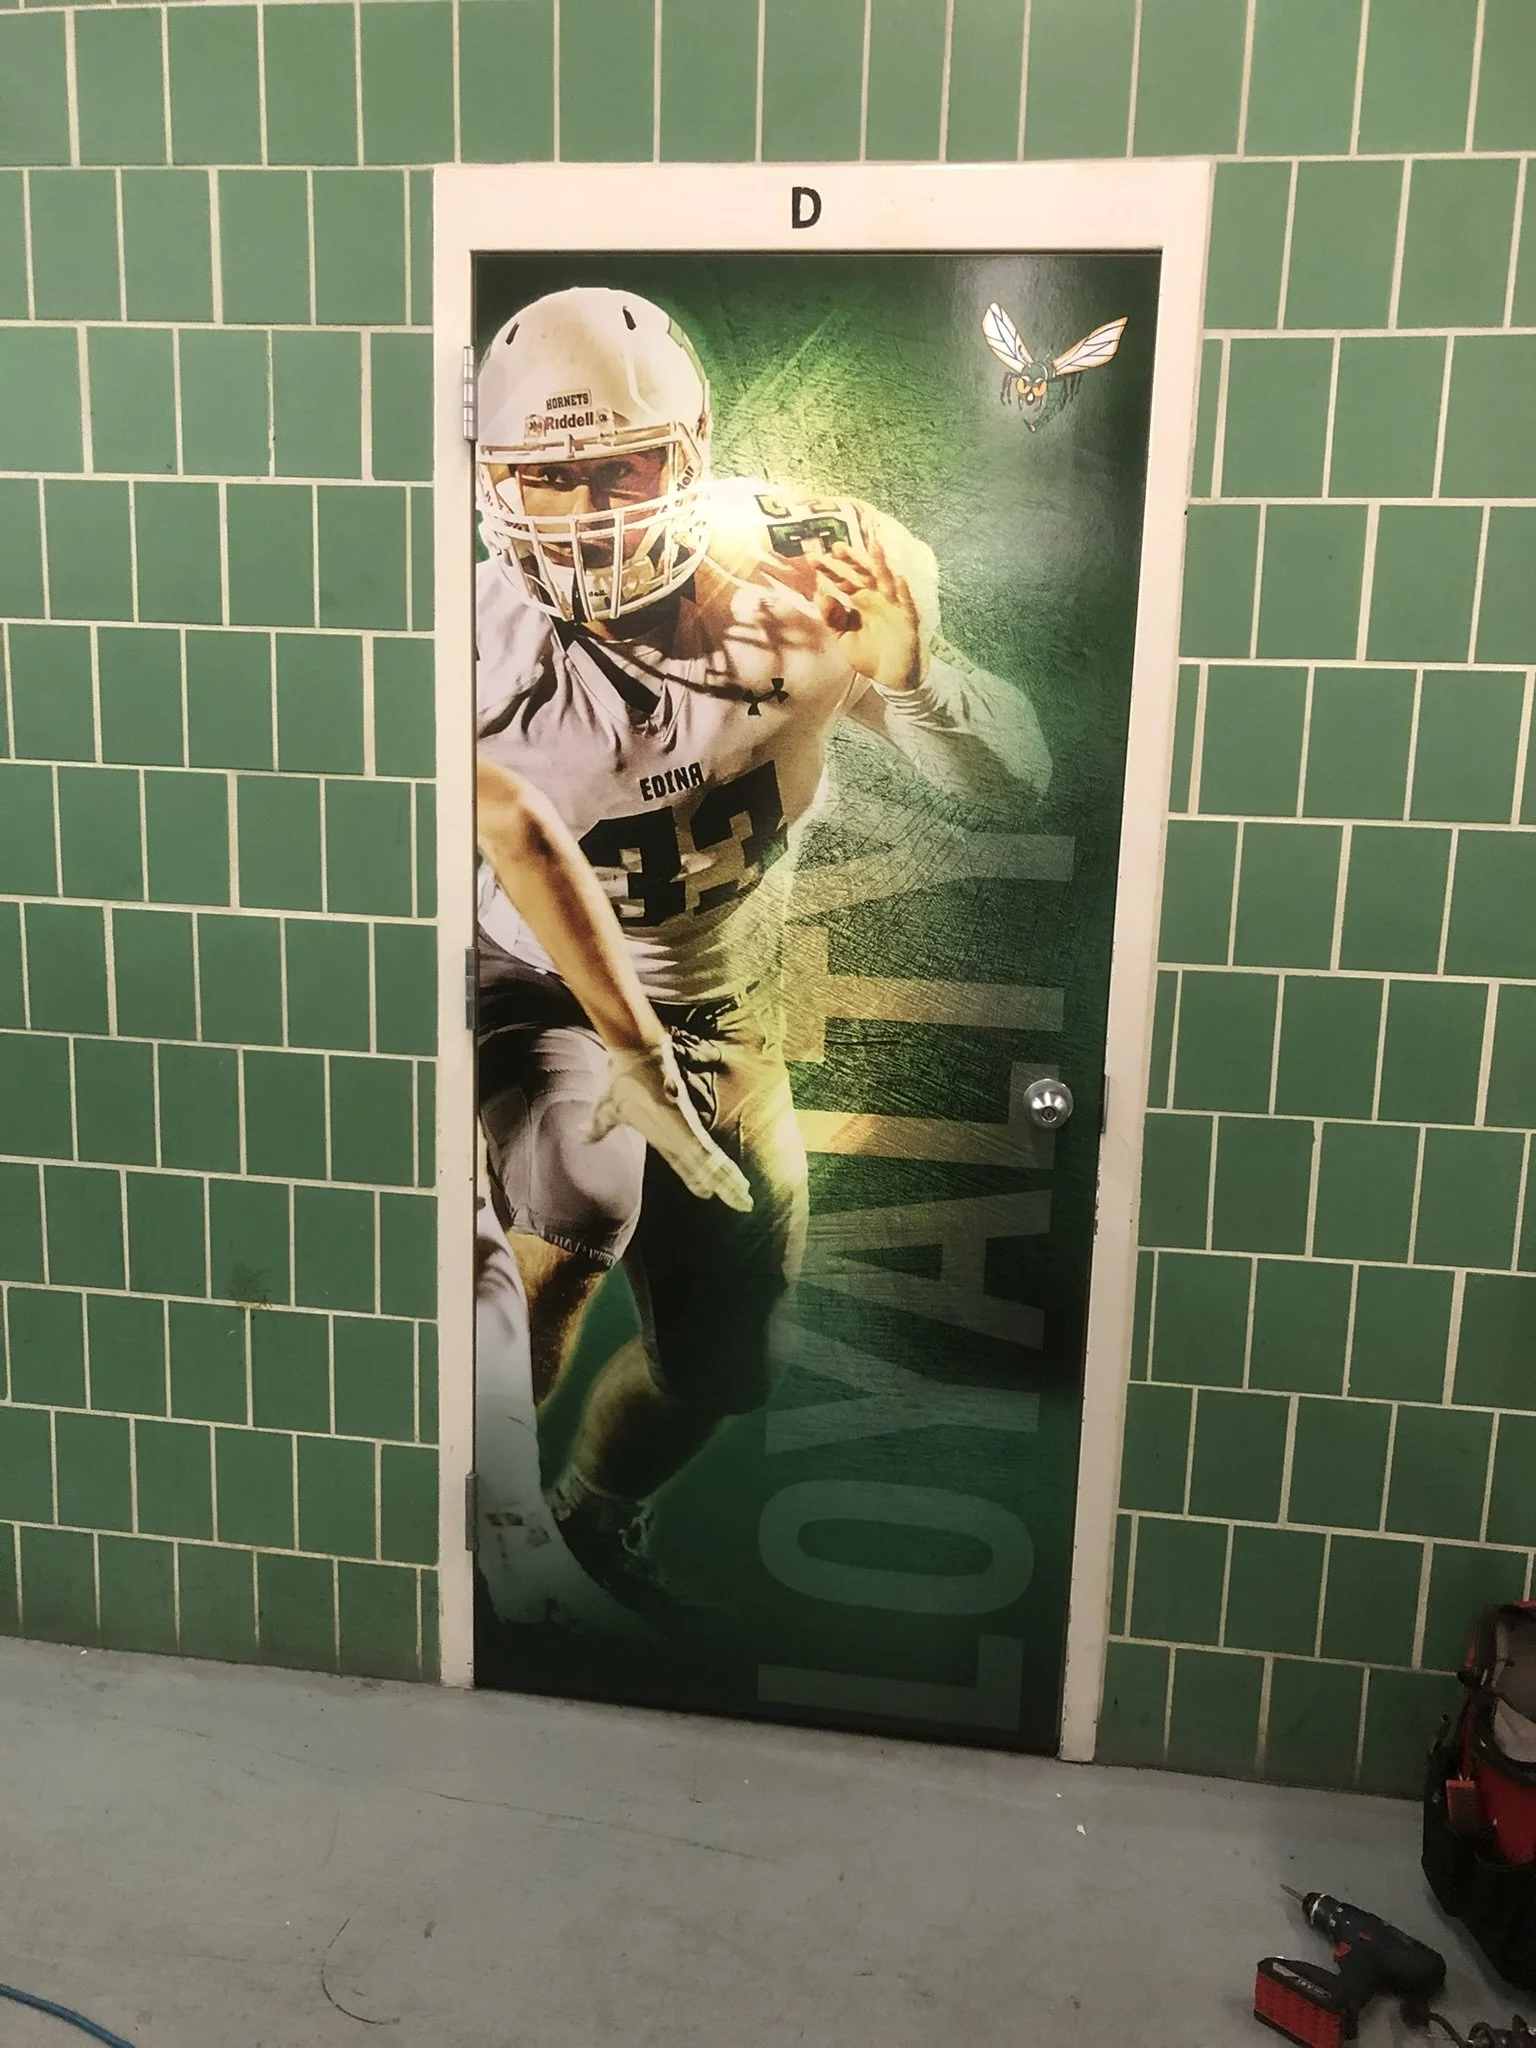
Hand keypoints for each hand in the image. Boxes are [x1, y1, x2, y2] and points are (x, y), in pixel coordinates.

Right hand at [585, 1041, 753, 1212]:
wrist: (632, 1053)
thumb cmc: (622, 1078)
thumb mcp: (606, 1111)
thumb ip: (597, 1128)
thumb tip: (582, 1136)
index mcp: (664, 1133)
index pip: (684, 1162)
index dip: (696, 1178)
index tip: (708, 1192)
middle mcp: (680, 1134)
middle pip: (705, 1167)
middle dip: (724, 1186)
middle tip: (744, 1204)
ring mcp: (685, 1131)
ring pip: (712, 1165)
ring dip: (729, 1184)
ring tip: (746, 1201)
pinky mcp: (687, 1128)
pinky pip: (707, 1155)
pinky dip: (721, 1171)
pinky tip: (735, 1183)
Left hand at [759, 536, 927, 692]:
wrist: (892, 679)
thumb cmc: (870, 656)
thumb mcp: (844, 639)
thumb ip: (833, 620)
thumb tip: (822, 598)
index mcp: (860, 601)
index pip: (843, 580)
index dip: (830, 570)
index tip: (812, 559)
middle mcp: (876, 598)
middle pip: (863, 574)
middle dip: (851, 561)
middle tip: (836, 546)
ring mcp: (893, 606)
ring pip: (886, 581)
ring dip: (880, 564)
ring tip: (873, 546)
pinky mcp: (908, 620)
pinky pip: (907, 603)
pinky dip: (903, 590)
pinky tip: (898, 576)